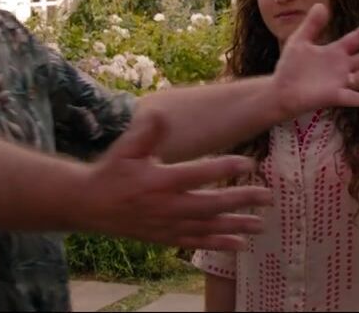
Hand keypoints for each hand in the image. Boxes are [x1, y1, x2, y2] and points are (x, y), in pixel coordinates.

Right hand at [74, 113, 270, 250]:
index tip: (248, 162)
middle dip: (241, 201)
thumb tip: (160, 114)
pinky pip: (197, 242)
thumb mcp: (125, 148)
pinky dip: (219, 244)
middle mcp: (167, 206)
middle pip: (211, 204)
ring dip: (236, 225)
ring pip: (208, 227)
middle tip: (268, 196)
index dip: (224, 168)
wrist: (91, 205)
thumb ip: (146, 133)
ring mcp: (168, 225)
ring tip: (261, 224)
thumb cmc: (111, 172)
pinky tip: (240, 244)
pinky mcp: (166, 237)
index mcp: (159, 181)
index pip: (198, 173)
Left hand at [272, 3, 358, 115]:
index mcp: (335, 52)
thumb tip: (321, 5)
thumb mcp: (300, 41)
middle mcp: (342, 67)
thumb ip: (312, 25)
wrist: (280, 90)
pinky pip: (351, 98)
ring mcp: (340, 82)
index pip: (357, 38)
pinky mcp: (333, 96)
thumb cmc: (291, 67)